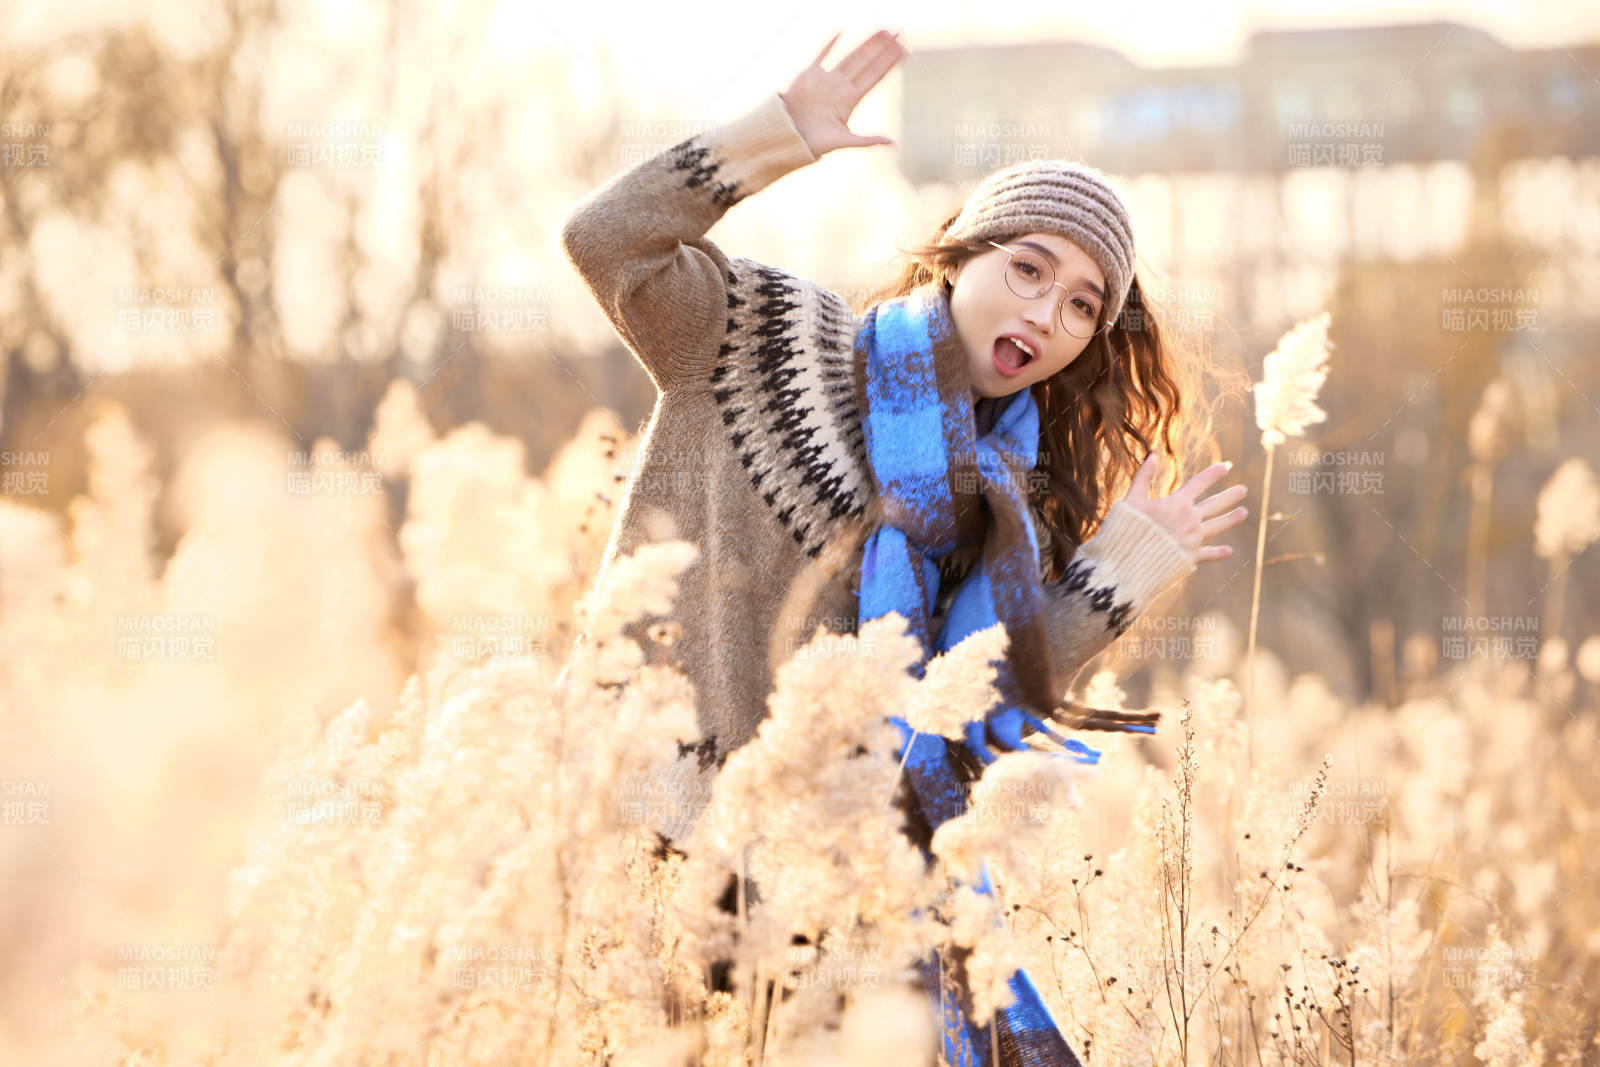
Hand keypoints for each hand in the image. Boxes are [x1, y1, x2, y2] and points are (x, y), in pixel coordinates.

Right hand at [778, 28, 907, 157]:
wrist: (789, 136)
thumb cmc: (816, 143)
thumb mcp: (845, 141)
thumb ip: (869, 141)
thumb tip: (893, 144)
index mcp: (851, 100)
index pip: (876, 76)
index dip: (890, 63)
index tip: (904, 50)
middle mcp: (841, 87)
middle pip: (867, 62)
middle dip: (883, 48)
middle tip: (898, 33)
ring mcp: (826, 79)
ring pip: (851, 55)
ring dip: (866, 43)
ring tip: (882, 30)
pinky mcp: (809, 74)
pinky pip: (821, 54)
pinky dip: (830, 43)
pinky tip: (841, 31)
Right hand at [1122, 454, 1248, 564]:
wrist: (1130, 561)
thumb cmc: (1128, 529)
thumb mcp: (1132, 500)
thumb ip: (1143, 477)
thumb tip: (1152, 454)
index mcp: (1177, 504)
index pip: (1200, 483)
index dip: (1214, 473)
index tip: (1227, 465)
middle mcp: (1190, 520)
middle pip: (1215, 504)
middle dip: (1230, 496)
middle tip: (1244, 490)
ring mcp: (1193, 539)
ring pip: (1218, 526)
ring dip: (1231, 519)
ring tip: (1244, 512)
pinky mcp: (1191, 557)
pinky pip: (1209, 554)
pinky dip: (1219, 553)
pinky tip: (1229, 551)